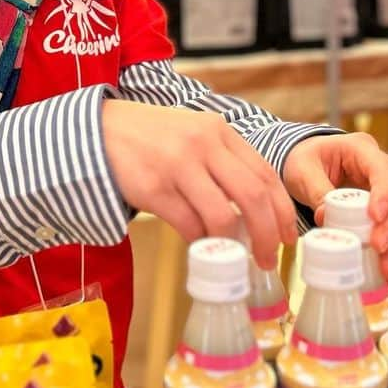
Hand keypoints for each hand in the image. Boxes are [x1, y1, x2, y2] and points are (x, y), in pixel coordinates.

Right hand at [102, 100, 296, 268]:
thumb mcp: (193, 133)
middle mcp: (202, 144)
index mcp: (218, 130)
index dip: (282, 210)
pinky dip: (199, 241)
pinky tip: (199, 244)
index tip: (288, 235)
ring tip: (233, 258)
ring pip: (222, 215)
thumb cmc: (150, 136)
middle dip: (268, 234)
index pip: (265, 173)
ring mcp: (177, 165)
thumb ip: (223, 161)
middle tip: (269, 259)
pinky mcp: (153, 188)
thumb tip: (256, 210)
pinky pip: (188, 225)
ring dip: (233, 245)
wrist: (98, 129)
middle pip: (252, 196)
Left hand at [282, 133, 387, 284]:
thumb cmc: (302, 161)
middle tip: (379, 248)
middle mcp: (381, 167)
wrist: (303, 164)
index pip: (382, 170)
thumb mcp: (302, 171)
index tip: (375, 218)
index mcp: (361, 148)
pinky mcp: (385, 208)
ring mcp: (386, 188)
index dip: (384, 194)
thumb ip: (316, 191)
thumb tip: (327, 220)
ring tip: (386, 269)